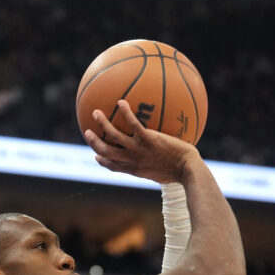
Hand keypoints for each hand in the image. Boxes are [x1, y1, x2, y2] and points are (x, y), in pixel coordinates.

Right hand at [84, 100, 199, 184]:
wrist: (187, 170)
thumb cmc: (180, 171)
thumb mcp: (164, 173)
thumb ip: (156, 165)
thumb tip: (160, 158)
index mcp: (135, 169)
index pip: (113, 166)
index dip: (102, 161)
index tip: (96, 156)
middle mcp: (133, 160)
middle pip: (105, 152)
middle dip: (93, 142)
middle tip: (87, 131)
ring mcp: (139, 150)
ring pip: (113, 136)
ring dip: (103, 124)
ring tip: (96, 112)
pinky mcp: (149, 140)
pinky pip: (133, 124)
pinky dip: (125, 113)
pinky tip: (121, 101)